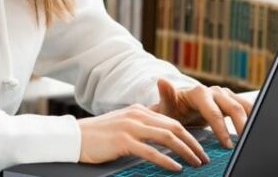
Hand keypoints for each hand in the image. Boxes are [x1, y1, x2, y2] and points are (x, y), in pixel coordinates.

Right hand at [76, 104, 210, 171]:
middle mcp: (137, 115)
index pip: (171, 120)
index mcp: (139, 111)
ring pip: (167, 137)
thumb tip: (161, 141)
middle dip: (192, 142)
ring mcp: (131, 127)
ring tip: (195, 162)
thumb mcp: (123, 125)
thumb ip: (141, 128)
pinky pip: (151, 151)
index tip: (198, 147)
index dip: (188, 134)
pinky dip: (166, 159)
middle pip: (174, 127)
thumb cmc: (98, 136)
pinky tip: (175, 167)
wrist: (74, 137)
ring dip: (185, 151)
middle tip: (203, 156)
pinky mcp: (123, 141)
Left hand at [147, 78, 253, 148]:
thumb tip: (162, 80)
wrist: (179, 107)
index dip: (221, 129)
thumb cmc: (172, 110)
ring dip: (250, 121)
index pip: (214, 112)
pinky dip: (252, 118)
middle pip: (233, 107)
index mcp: (199, 93)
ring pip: (243, 106)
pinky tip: (255, 130)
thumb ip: (166, 96)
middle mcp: (214, 91)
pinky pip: (246, 108)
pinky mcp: (231, 101)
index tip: (227, 145)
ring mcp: (224, 95)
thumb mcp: (166, 107)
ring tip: (253, 137)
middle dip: (241, 126)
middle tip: (244, 143)